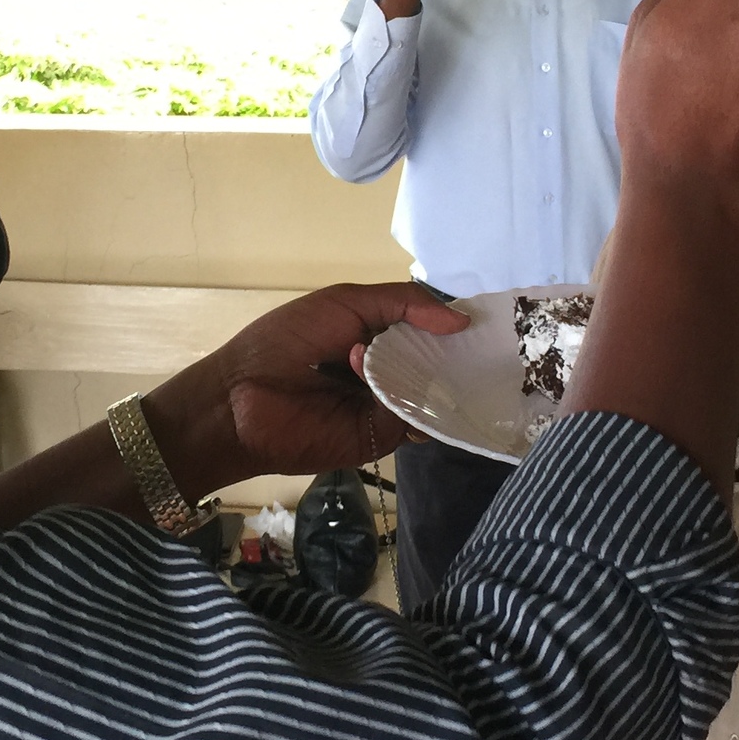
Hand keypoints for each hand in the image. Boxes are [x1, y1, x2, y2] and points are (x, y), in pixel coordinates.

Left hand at [143, 284, 467, 495]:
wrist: (238, 401)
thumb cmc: (285, 343)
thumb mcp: (345, 303)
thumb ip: (403, 303)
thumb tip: (461, 319)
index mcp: (376, 334)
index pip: (429, 329)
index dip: (455, 324)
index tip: (493, 322)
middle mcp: (387, 370)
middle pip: (438, 363)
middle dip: (461, 355)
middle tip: (500, 350)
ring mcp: (387, 406)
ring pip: (433, 393)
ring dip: (449, 381)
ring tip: (477, 369)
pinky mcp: (382, 436)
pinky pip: (417, 421)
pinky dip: (429, 408)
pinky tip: (441, 393)